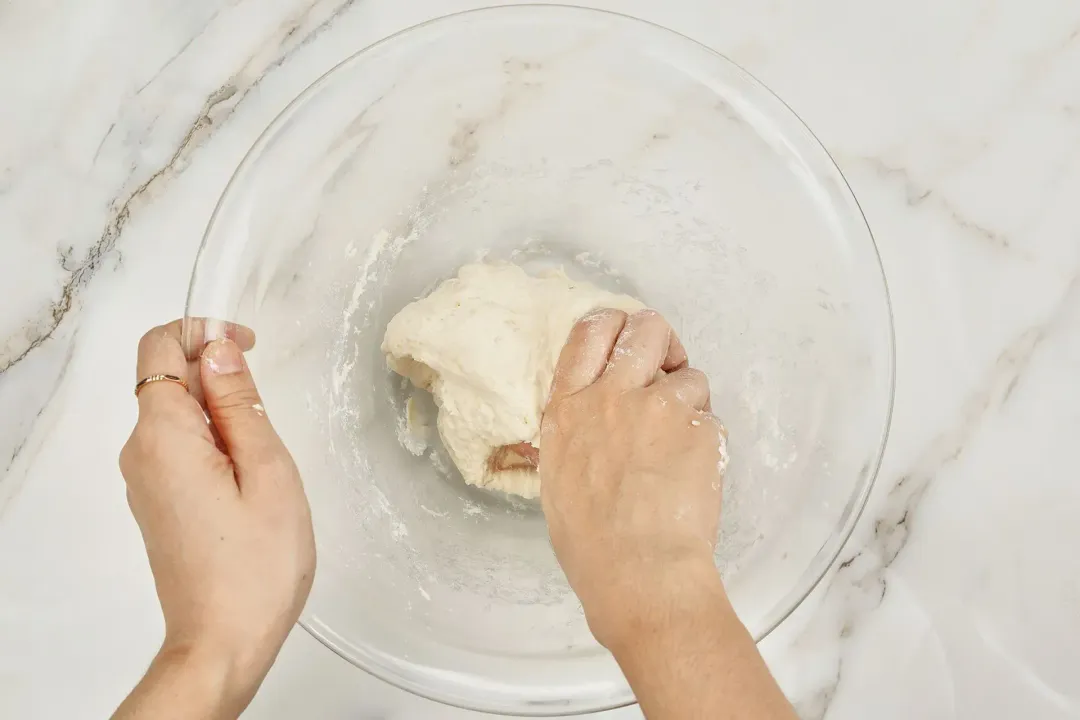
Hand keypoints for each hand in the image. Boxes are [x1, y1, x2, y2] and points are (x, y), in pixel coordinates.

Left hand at [117, 320, 314, 715]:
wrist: (223, 642)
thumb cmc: (256, 565)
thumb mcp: (268, 470)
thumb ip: (240, 403)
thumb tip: (219, 349)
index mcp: (163, 436)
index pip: (158, 347)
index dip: (202, 331)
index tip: (247, 345)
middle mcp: (140, 453)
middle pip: (167, 379)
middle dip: (218, 377)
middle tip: (268, 418)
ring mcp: (144, 481)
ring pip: (177, 415)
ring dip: (220, 414)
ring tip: (264, 462)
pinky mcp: (156, 503)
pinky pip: (178, 449)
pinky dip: (212, 443)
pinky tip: (248, 482)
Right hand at [540, 309, 728, 648]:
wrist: (639, 571)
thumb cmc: (590, 541)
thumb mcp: (557, 476)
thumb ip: (574, 432)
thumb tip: (589, 419)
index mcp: (569, 407)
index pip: (589, 332)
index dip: (612, 321)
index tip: (624, 330)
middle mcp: (613, 396)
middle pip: (645, 328)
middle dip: (660, 339)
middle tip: (666, 361)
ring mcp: (660, 409)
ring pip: (689, 374)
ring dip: (688, 399)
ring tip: (680, 442)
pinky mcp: (701, 429)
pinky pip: (710, 417)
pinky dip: (706, 438)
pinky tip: (693, 472)